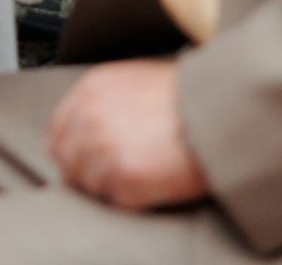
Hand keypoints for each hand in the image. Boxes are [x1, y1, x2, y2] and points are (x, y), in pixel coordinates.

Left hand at [44, 59, 211, 210]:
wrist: (224, 113)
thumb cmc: (188, 98)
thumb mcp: (136, 81)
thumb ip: (102, 101)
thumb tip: (79, 130)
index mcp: (90, 89)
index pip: (57, 133)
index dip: (73, 151)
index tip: (90, 161)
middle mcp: (89, 116)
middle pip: (68, 162)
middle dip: (90, 171)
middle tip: (124, 169)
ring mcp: (104, 147)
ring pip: (89, 185)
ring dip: (112, 186)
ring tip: (146, 170)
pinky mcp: (124, 177)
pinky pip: (113, 201)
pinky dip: (132, 198)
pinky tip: (155, 179)